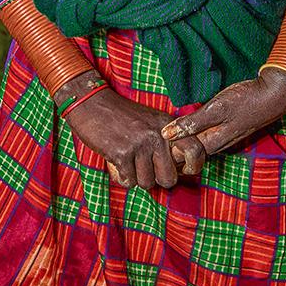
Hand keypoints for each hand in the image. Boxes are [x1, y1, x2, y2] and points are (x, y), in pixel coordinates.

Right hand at [62, 85, 206, 190]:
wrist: (90, 102)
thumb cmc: (120, 116)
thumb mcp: (150, 121)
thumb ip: (167, 142)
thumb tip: (181, 170)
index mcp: (167, 126)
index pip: (195, 150)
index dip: (192, 166)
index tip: (181, 169)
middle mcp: (157, 135)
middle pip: (169, 179)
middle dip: (155, 178)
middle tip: (142, 165)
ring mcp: (139, 144)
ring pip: (147, 183)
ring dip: (135, 177)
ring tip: (127, 160)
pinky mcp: (121, 153)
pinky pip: (128, 182)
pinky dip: (120, 176)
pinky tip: (115, 160)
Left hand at [160, 70, 285, 161]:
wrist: (273, 95)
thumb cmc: (245, 100)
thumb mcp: (216, 109)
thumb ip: (193, 123)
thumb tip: (167, 134)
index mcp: (212, 143)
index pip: (182, 155)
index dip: (166, 149)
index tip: (152, 139)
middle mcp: (217, 144)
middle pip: (188, 151)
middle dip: (172, 146)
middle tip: (154, 135)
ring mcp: (222, 137)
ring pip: (196, 143)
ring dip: (181, 138)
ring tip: (164, 130)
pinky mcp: (226, 128)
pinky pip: (204, 135)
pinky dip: (192, 131)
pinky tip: (185, 123)